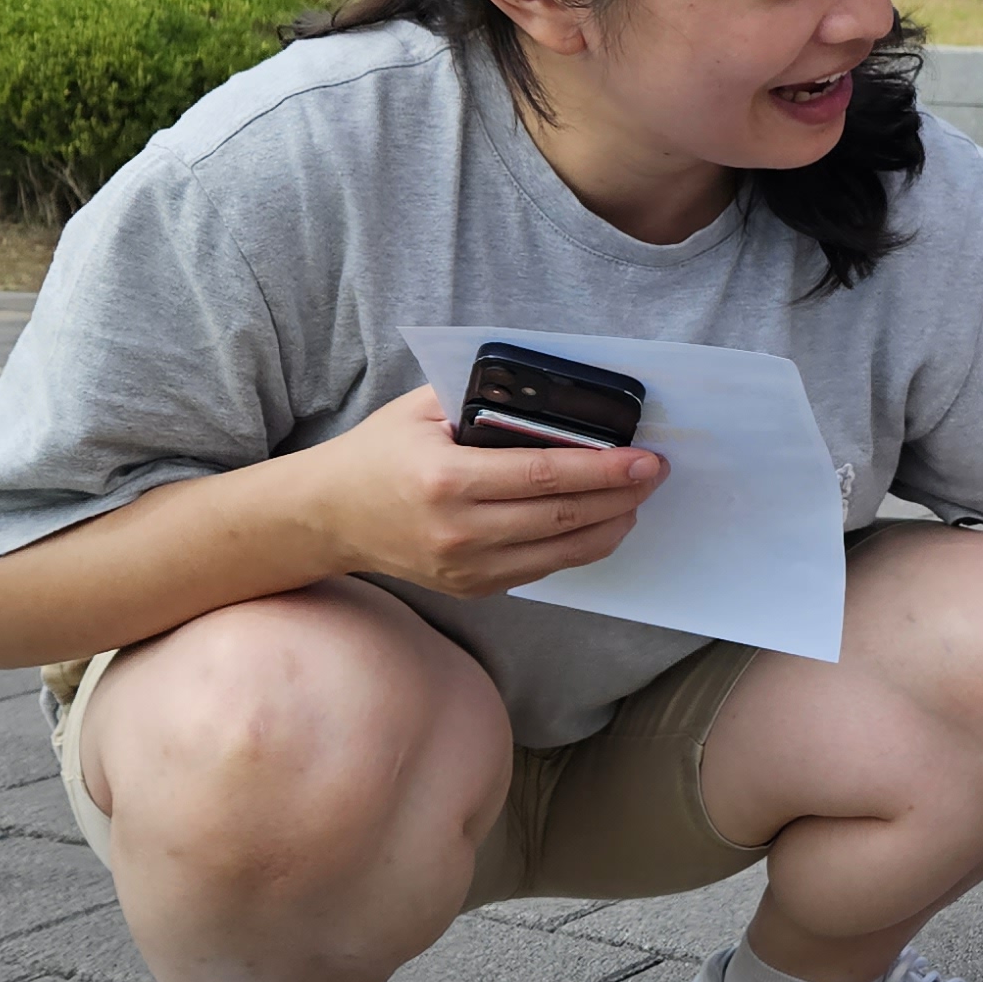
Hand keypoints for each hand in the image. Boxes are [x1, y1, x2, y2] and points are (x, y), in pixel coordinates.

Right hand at [297, 387, 664, 596]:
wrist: (327, 516)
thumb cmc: (379, 452)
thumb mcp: (423, 409)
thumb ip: (484, 397)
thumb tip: (555, 392)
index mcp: (447, 479)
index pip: (546, 475)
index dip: (604, 469)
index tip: (645, 458)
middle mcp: (458, 531)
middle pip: (563, 517)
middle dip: (620, 496)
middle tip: (655, 474)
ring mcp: (466, 568)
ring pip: (561, 553)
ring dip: (610, 526)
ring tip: (635, 500)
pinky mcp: (473, 589)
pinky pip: (542, 569)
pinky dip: (577, 547)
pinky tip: (598, 522)